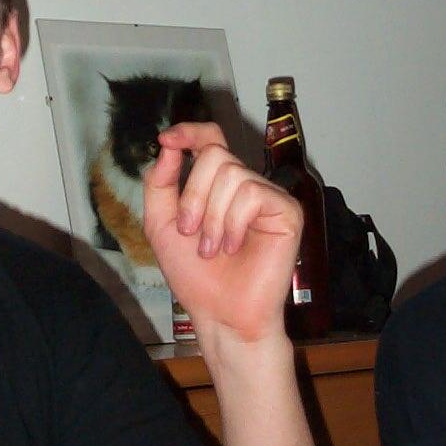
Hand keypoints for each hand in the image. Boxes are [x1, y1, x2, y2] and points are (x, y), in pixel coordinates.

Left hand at [144, 122, 300, 343]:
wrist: (219, 314)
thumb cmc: (196, 275)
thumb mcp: (160, 225)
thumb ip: (159, 184)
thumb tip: (167, 146)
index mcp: (217, 184)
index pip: (210, 138)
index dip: (190, 131)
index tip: (167, 140)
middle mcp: (245, 184)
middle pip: (215, 154)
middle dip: (193, 195)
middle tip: (189, 232)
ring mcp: (268, 196)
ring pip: (232, 174)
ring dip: (211, 216)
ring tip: (211, 249)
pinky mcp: (287, 212)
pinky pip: (252, 194)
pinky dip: (233, 222)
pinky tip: (233, 247)